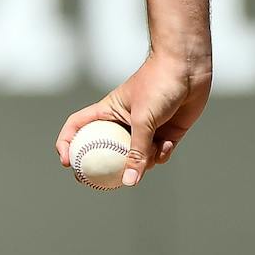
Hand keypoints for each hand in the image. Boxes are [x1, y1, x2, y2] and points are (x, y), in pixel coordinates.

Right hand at [55, 50, 211, 186]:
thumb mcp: (142, 120)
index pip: (78, 126)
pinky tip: (168, 141)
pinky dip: (162, 152)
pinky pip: (159, 154)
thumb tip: (128, 182)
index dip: (67, 142)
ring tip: (153, 147)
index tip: (67, 162)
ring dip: (145, 159)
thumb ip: (136, 152)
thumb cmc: (157, 85)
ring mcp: (145, 129)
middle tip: (105, 184)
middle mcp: (123, 121)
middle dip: (107, 167)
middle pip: (107, 148)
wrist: (187, 70)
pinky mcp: (166, 134)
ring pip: (137, 156)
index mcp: (107, 111)